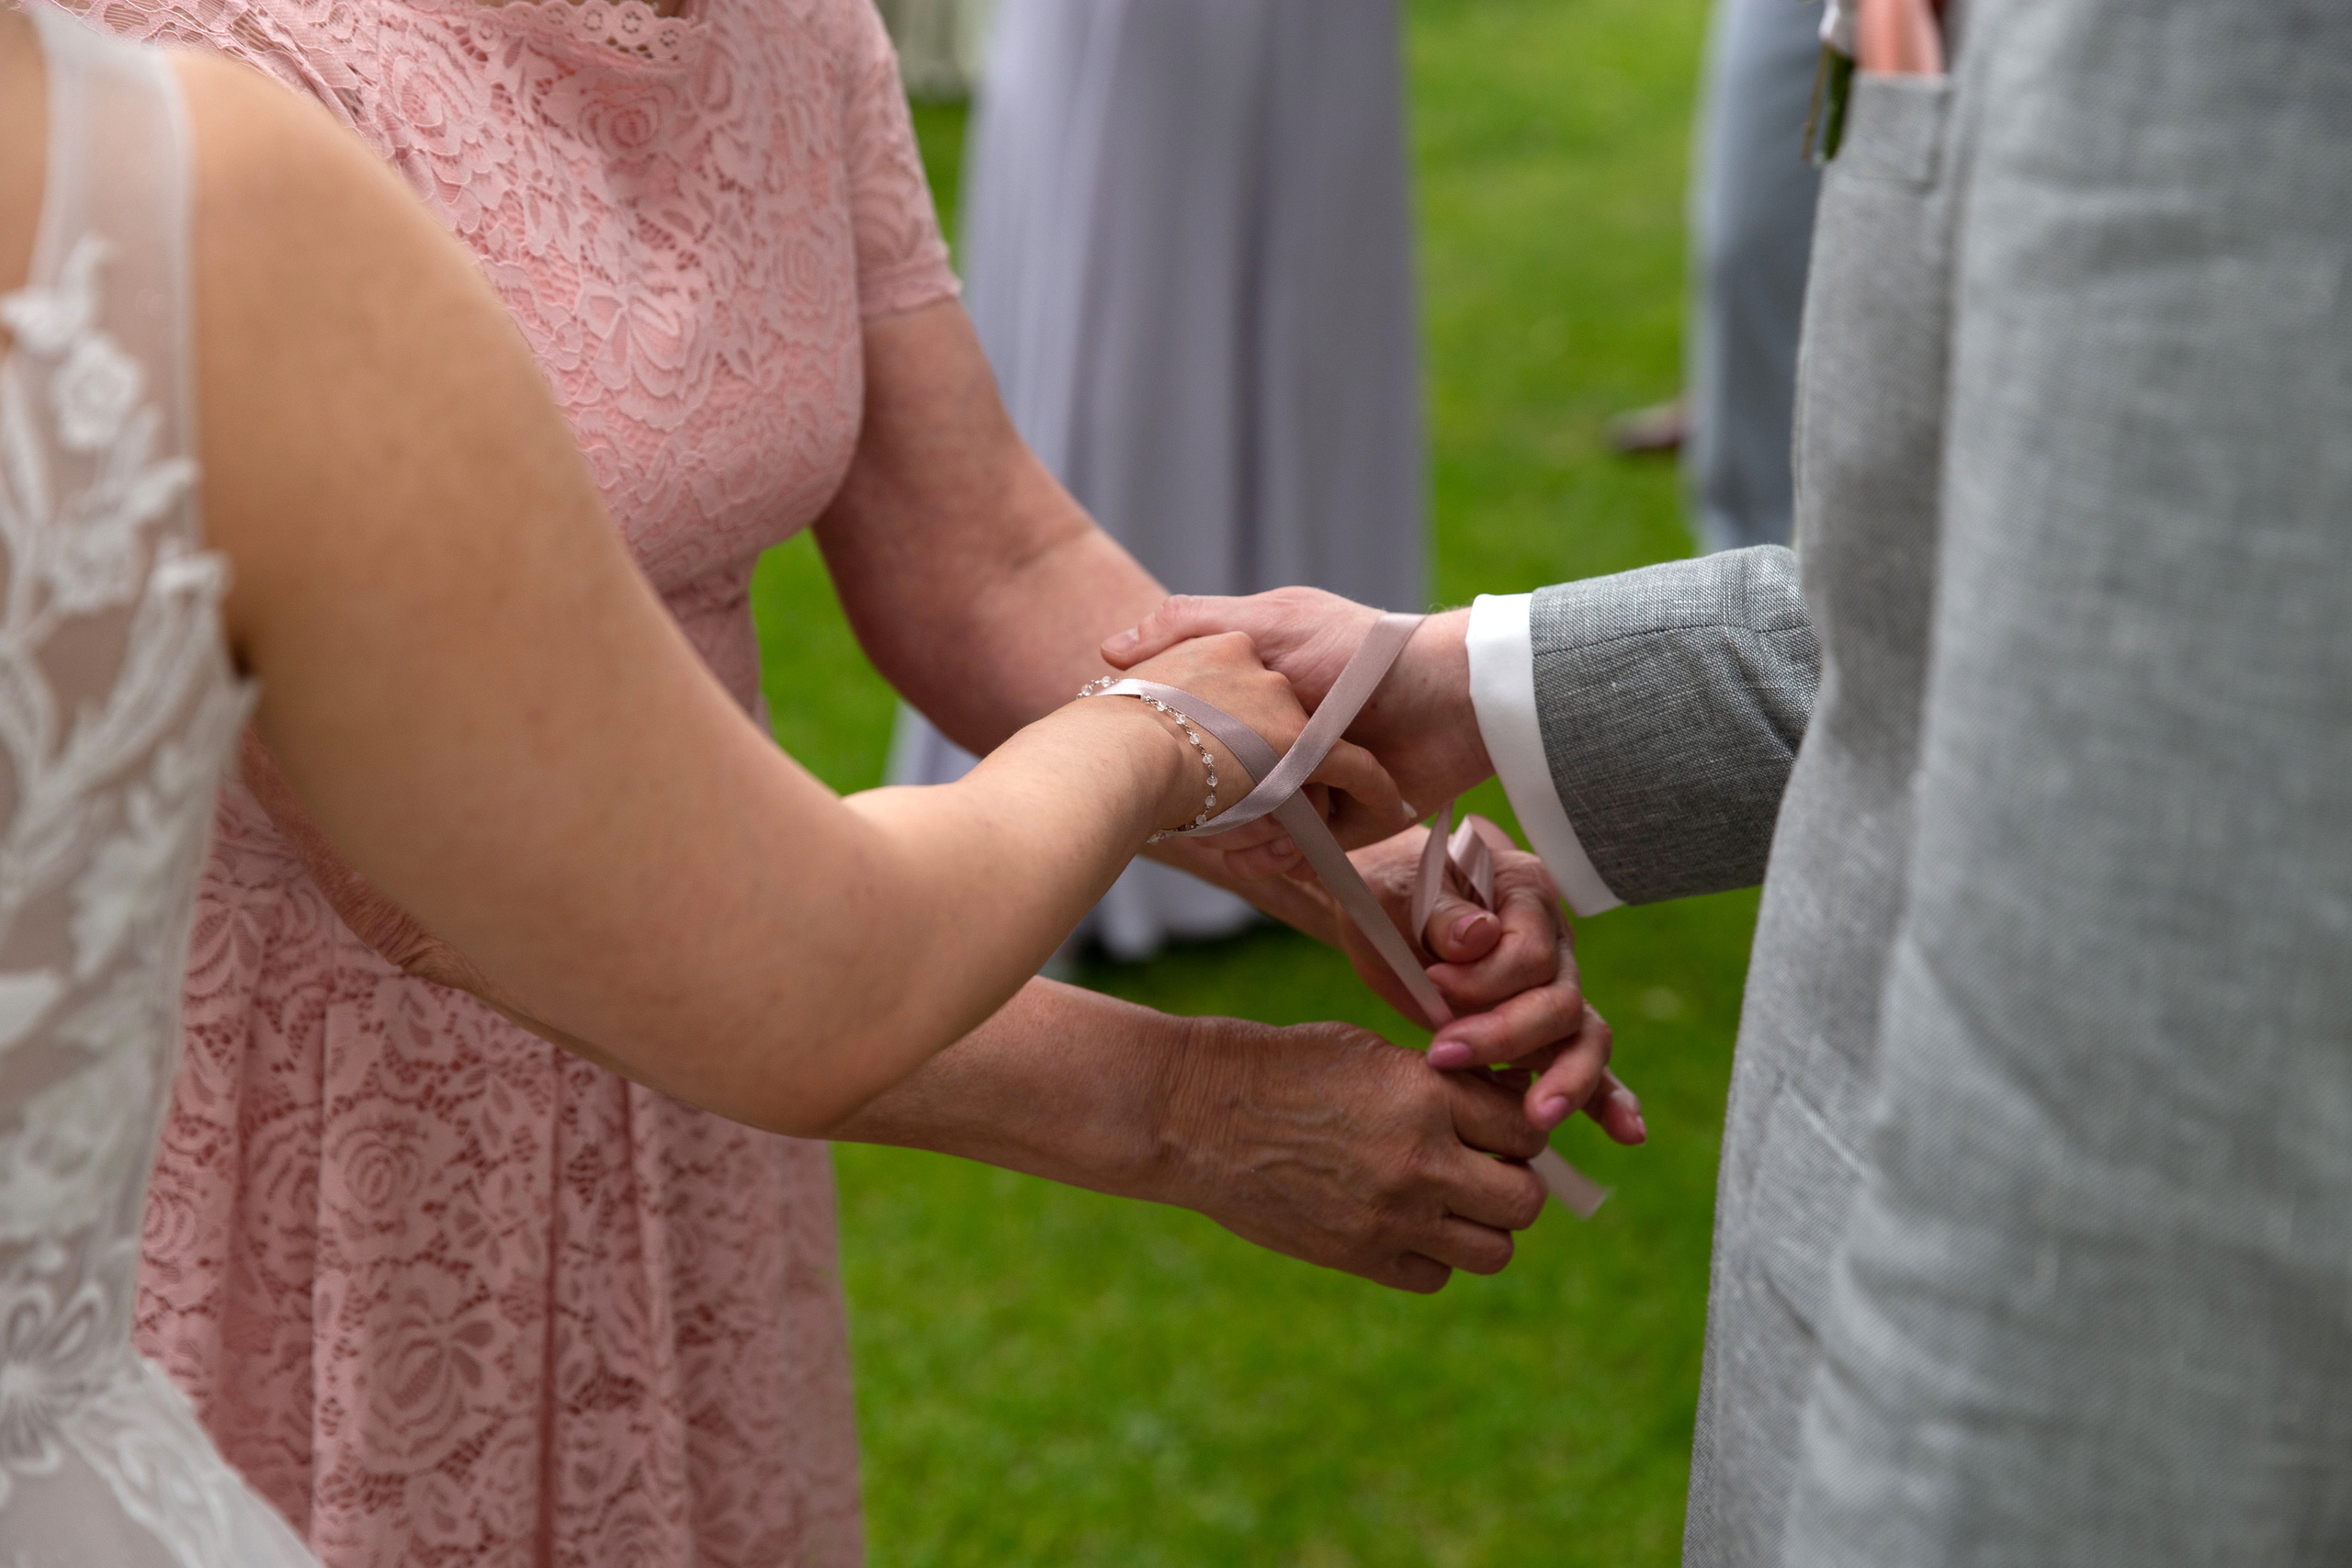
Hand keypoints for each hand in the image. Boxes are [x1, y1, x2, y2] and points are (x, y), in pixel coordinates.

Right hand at [1118, 629, 1412, 842]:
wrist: (1447, 698)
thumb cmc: (1356, 651)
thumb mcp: (1265, 621)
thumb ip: (1186, 622)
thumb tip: (1109, 651)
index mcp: (1256, 703)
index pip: (1192, 741)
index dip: (1169, 758)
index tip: (1149, 765)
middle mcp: (1278, 748)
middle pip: (1218, 794)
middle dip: (1206, 810)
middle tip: (1193, 813)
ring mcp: (1310, 790)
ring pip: (1252, 828)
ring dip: (1243, 837)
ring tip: (1239, 835)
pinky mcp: (1341, 828)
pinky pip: (1297, 854)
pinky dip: (1282, 855)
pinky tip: (1276, 849)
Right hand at [1155, 1014, 1553, 1291]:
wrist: (1199, 1113)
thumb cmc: (1286, 1067)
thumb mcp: (1373, 1054)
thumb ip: (1443, 1087)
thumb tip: (1508, 1114)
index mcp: (1426, 1095)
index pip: (1526, 1129)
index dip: (1521, 1127)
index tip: (1498, 1125)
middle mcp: (1420, 1161)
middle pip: (1525, 1200)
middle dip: (1513, 1183)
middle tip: (1482, 1167)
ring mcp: (1391, 1217)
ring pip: (1493, 1251)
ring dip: (1482, 1227)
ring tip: (1448, 1200)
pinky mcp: (1358, 1257)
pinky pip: (1435, 1276)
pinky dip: (1433, 1257)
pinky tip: (1405, 1224)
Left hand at [1339, 817, 1643, 1142]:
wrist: (1385, 905)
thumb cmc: (1392, 888)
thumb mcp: (1401, 886)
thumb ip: (1441, 911)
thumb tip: (1479, 938)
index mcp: (1526, 892)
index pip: (1529, 953)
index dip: (1483, 979)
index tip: (1432, 981)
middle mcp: (1554, 941)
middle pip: (1559, 1001)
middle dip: (1505, 1036)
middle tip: (1442, 1053)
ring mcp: (1553, 986)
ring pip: (1583, 1037)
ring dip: (1566, 1080)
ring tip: (1539, 1117)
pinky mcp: (1542, 1027)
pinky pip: (1581, 1061)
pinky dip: (1605, 1098)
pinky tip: (1624, 1131)